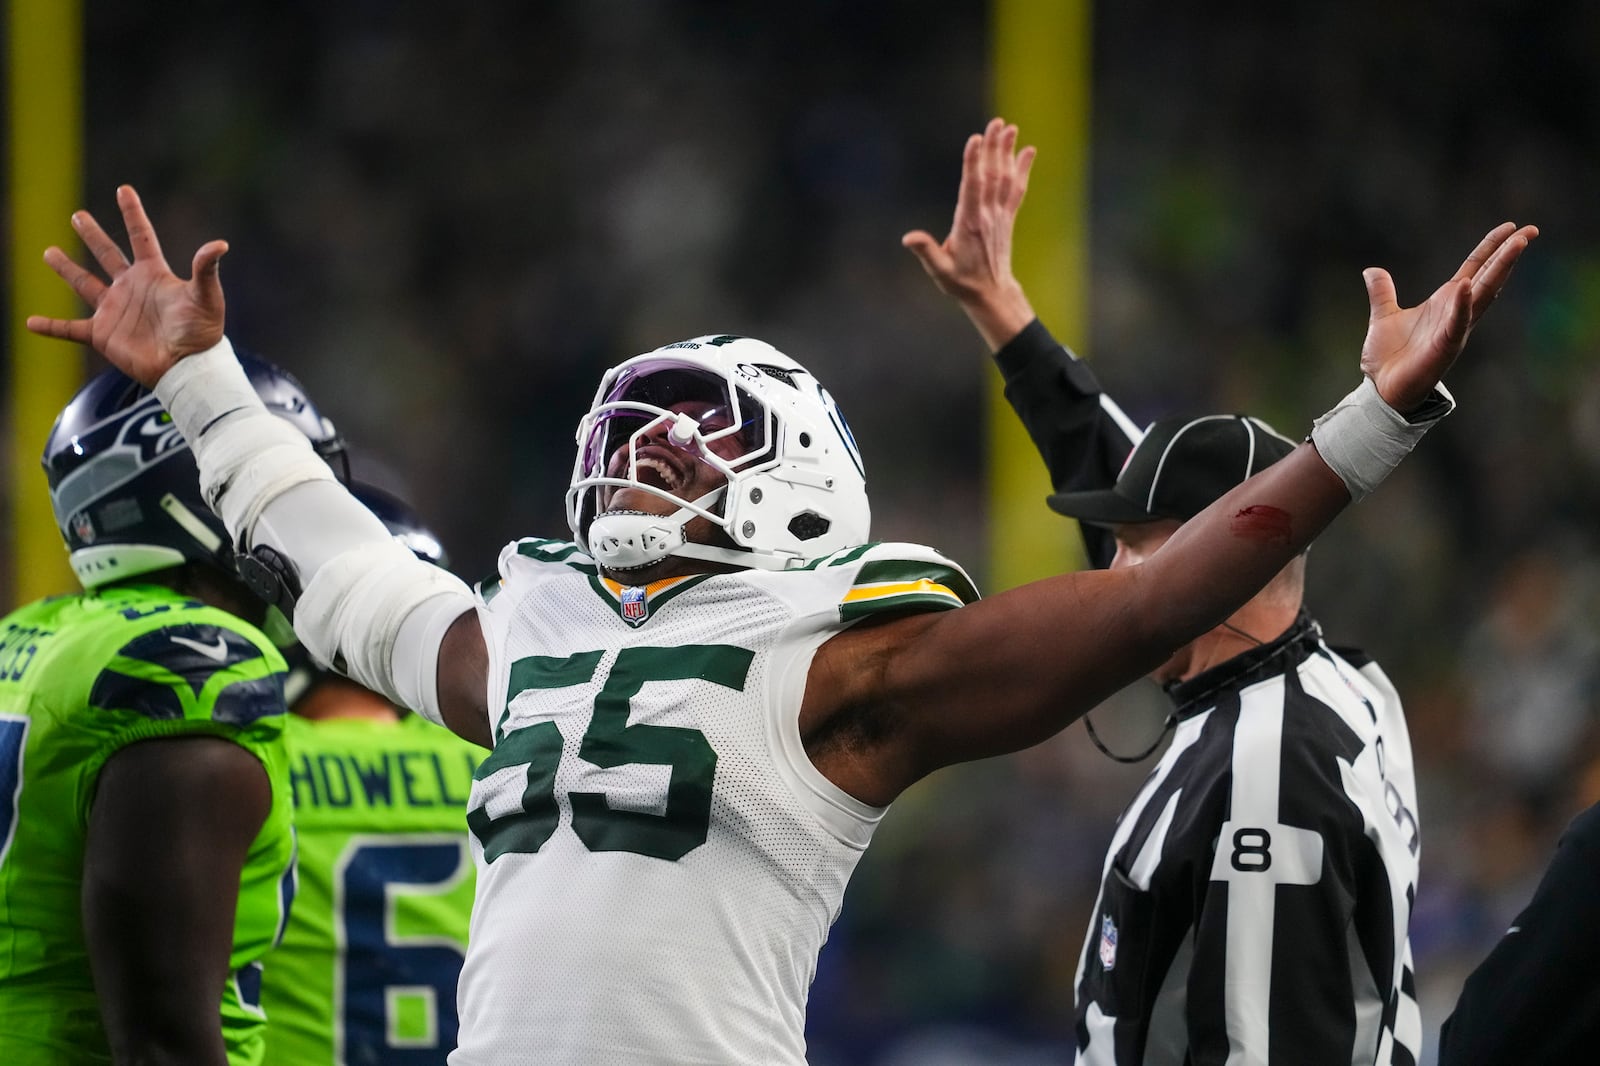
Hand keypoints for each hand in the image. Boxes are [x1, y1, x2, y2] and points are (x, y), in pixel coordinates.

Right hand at [25, 185, 228, 387]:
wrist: (187, 368)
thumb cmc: (201, 333)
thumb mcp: (206, 298)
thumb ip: (207, 270)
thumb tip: (220, 244)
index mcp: (154, 275)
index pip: (141, 236)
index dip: (132, 213)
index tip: (123, 188)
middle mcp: (131, 288)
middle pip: (108, 255)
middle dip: (93, 235)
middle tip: (77, 215)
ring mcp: (114, 311)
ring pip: (84, 284)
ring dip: (67, 269)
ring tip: (49, 252)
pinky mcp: (102, 335)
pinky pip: (70, 329)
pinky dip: (51, 327)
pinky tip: (31, 322)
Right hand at [903, 117, 1037, 350]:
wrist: (991, 294)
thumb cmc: (961, 282)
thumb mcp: (939, 270)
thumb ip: (926, 251)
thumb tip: (908, 238)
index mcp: (969, 224)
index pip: (972, 187)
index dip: (973, 163)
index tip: (975, 140)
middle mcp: (987, 216)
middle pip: (991, 176)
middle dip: (993, 148)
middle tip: (996, 123)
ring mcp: (999, 216)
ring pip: (1004, 178)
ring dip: (1007, 152)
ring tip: (1010, 128)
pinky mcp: (1006, 218)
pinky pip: (1016, 189)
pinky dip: (1022, 169)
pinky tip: (1027, 151)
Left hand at [1361, 221, 1537, 411]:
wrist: (1382, 389)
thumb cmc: (1389, 357)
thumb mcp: (1384, 316)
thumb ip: (1382, 293)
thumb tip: (1372, 270)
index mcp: (1445, 303)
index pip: (1474, 269)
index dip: (1491, 247)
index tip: (1511, 227)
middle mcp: (1456, 313)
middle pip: (1488, 277)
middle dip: (1508, 254)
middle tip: (1530, 230)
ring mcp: (1454, 329)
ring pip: (1482, 295)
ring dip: (1499, 269)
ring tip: (1516, 245)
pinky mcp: (1444, 346)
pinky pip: (1456, 323)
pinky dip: (1461, 305)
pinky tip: (1465, 285)